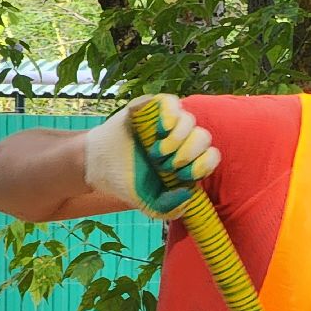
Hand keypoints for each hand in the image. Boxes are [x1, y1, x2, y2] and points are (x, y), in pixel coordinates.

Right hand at [84, 94, 219, 218]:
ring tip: (157, 152)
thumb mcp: (150, 204)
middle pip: (204, 137)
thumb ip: (170, 209)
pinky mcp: (149, 108)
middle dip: (190, 153)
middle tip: (167, 165)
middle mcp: (180, 139)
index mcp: (186, 160)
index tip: (183, 175)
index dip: (204, 164)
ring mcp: (165, 122)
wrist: (98, 167)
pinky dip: (171, 114)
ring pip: (190, 120)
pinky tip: (162, 129)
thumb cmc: (128, 184)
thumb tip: (188, 192)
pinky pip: (172, 102)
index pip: (212, 156)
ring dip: (178, 138)